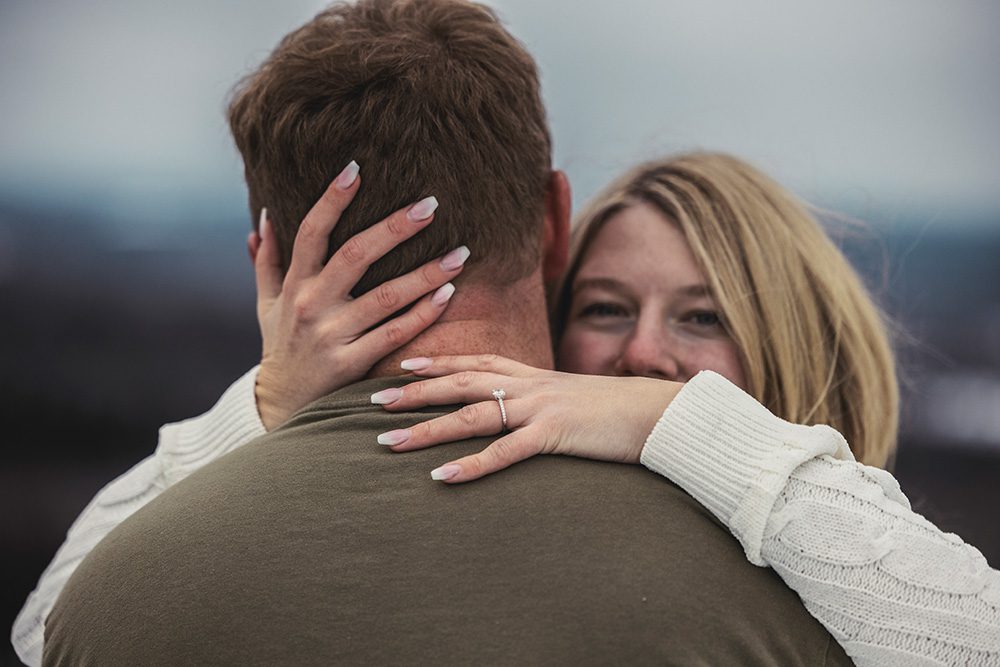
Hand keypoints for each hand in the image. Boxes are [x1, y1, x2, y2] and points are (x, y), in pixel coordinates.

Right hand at [249, 162, 468, 429]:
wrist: (281, 407)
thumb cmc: (280, 348)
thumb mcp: (265, 305)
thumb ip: (266, 262)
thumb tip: (262, 218)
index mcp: (294, 285)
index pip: (311, 232)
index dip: (331, 199)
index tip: (356, 168)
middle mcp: (312, 305)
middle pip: (355, 255)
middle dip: (394, 227)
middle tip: (430, 205)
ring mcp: (333, 335)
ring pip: (386, 297)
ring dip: (426, 273)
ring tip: (460, 253)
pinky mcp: (353, 363)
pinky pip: (396, 334)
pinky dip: (423, 313)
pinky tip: (448, 294)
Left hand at [372, 355, 682, 481]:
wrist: (659, 412)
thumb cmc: (617, 410)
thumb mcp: (573, 398)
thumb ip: (542, 401)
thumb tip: (520, 414)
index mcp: (533, 374)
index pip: (475, 360)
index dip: (436, 362)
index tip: (401, 366)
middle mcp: (530, 384)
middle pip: (460, 382)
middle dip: (414, 391)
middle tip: (372, 401)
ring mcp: (540, 407)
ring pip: (471, 414)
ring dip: (427, 428)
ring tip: (387, 441)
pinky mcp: (554, 435)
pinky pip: (504, 452)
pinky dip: (471, 465)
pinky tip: (441, 477)